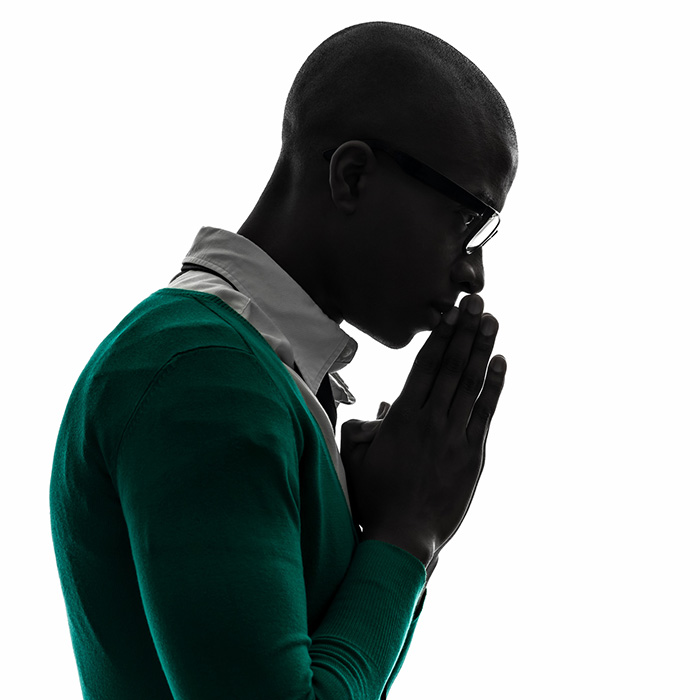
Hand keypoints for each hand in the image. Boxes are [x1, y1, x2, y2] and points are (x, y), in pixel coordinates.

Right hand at [340, 294, 505, 565]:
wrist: (401, 538)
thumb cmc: (374, 498)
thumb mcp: (357, 458)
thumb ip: (366, 428)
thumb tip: (384, 408)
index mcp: (402, 418)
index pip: (425, 366)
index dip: (440, 336)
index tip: (451, 313)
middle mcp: (430, 420)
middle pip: (451, 366)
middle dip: (465, 331)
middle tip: (477, 302)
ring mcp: (454, 437)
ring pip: (470, 384)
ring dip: (482, 350)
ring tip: (492, 322)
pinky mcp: (472, 455)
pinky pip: (485, 413)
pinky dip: (494, 386)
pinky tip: (501, 364)